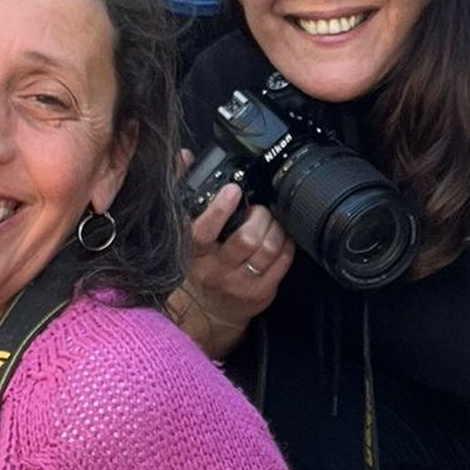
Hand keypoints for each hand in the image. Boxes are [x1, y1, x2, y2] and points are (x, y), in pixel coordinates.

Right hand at [170, 156, 293, 358]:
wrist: (206, 312)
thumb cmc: (197, 265)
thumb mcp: (183, 234)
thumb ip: (182, 191)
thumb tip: (183, 157)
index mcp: (194, 253)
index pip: (204, 231)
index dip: (220, 209)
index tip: (232, 190)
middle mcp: (216, 270)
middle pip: (246, 239)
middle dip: (259, 216)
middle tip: (260, 209)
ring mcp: (240, 283)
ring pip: (267, 249)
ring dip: (275, 228)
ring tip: (271, 221)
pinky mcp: (260, 292)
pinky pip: (282, 263)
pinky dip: (286, 244)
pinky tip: (281, 237)